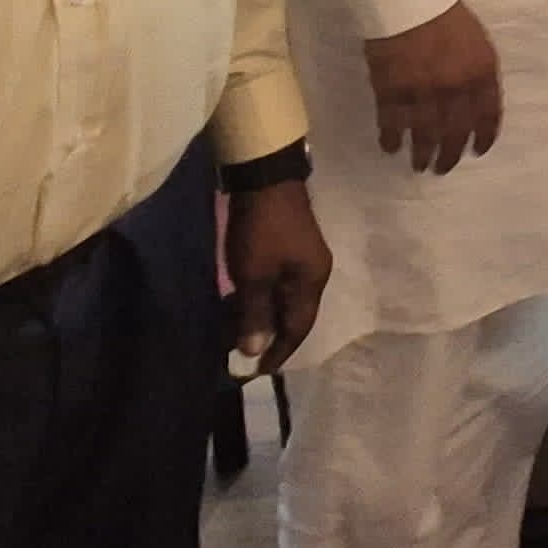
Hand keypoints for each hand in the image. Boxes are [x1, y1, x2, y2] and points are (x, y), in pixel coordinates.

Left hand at [224, 176, 333, 370]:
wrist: (264, 176)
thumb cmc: (262, 230)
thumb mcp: (255, 275)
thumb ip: (255, 314)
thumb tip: (255, 351)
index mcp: (312, 281)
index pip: (298, 328)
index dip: (278, 352)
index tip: (255, 371)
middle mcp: (313, 273)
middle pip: (292, 315)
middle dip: (268, 337)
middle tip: (240, 355)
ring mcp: (301, 258)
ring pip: (282, 299)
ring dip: (261, 317)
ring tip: (234, 333)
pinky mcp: (286, 247)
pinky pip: (275, 284)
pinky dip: (259, 298)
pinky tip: (239, 304)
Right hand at [364, 2, 503, 173]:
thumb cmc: (446, 14)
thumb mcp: (478, 41)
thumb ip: (480, 73)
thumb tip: (477, 103)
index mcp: (481, 73)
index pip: (488, 117)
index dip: (483, 138)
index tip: (476, 151)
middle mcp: (455, 88)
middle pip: (455, 133)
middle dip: (449, 155)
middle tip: (443, 167)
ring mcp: (422, 92)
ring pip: (424, 136)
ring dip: (421, 155)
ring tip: (419, 165)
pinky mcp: (391, 91)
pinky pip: (392, 124)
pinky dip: (391, 139)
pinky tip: (391, 147)